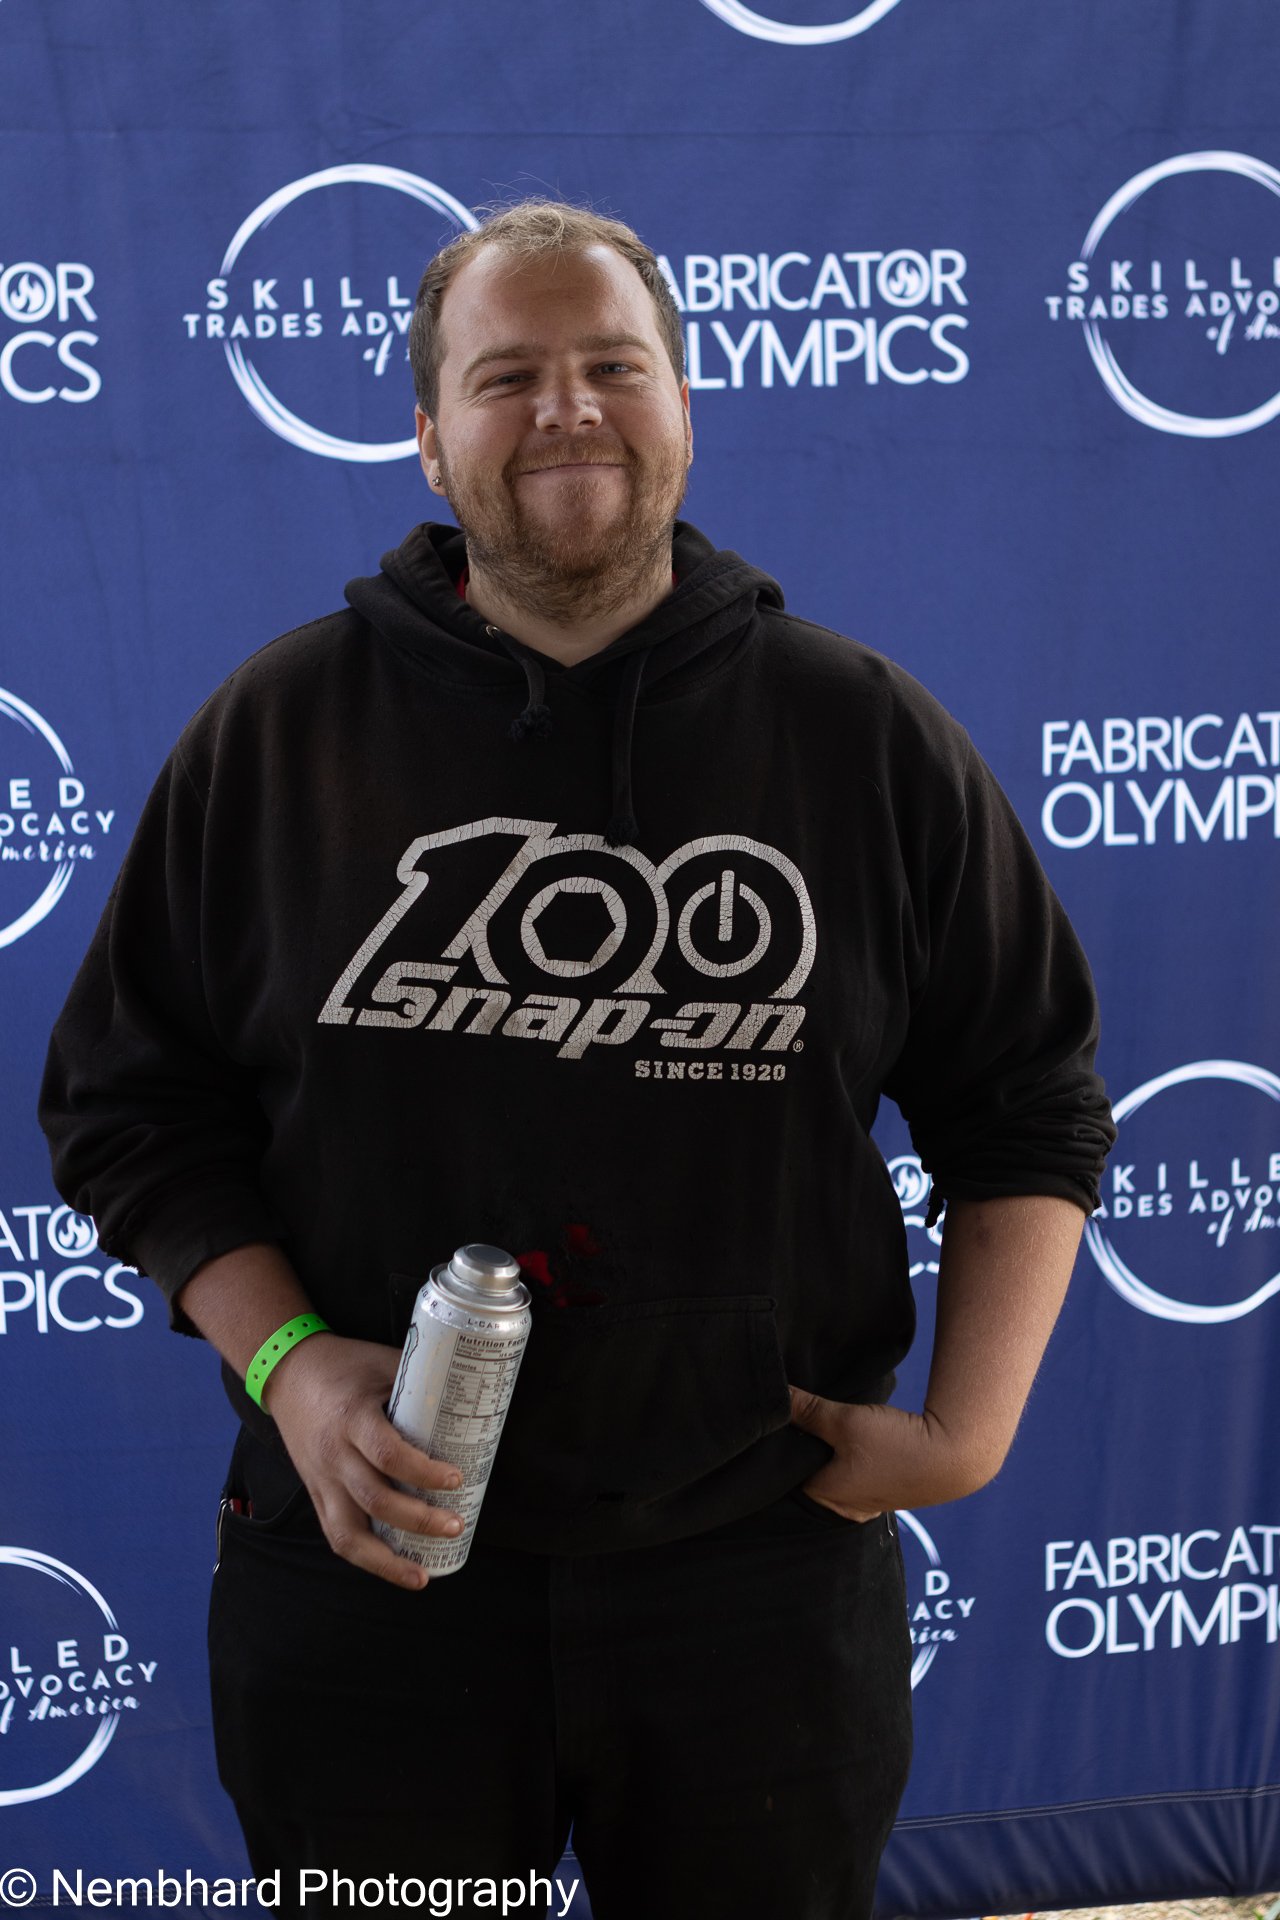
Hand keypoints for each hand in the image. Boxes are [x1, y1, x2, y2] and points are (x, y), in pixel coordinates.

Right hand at [262, 1332, 464, 1589]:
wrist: (288, 1371)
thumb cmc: (344, 1364)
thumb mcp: (382, 1362)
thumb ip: (420, 1384)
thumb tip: (471, 1395)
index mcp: (351, 1418)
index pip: (387, 1454)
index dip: (423, 1472)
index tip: (456, 1478)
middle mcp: (333, 1454)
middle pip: (375, 1499)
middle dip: (418, 1520)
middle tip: (456, 1525)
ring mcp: (321, 1479)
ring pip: (348, 1533)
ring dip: (387, 1561)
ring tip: (423, 1576)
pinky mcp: (316, 1493)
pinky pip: (336, 1535)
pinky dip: (365, 1558)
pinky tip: (394, 1569)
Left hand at [788, 1386, 981, 1521]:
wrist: (952, 1457)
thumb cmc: (896, 1445)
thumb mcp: (845, 1420)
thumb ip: (808, 1409)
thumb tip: (775, 1394)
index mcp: (823, 1497)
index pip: (784, 1472)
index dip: (780, 1446)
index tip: (776, 1424)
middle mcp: (840, 1506)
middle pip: (808, 1473)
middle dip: (804, 1448)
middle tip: (800, 1420)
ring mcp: (863, 1502)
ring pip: (832, 1472)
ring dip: (829, 1452)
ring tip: (827, 1426)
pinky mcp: (882, 1491)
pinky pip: (853, 1473)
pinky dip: (849, 1457)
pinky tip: (854, 1439)